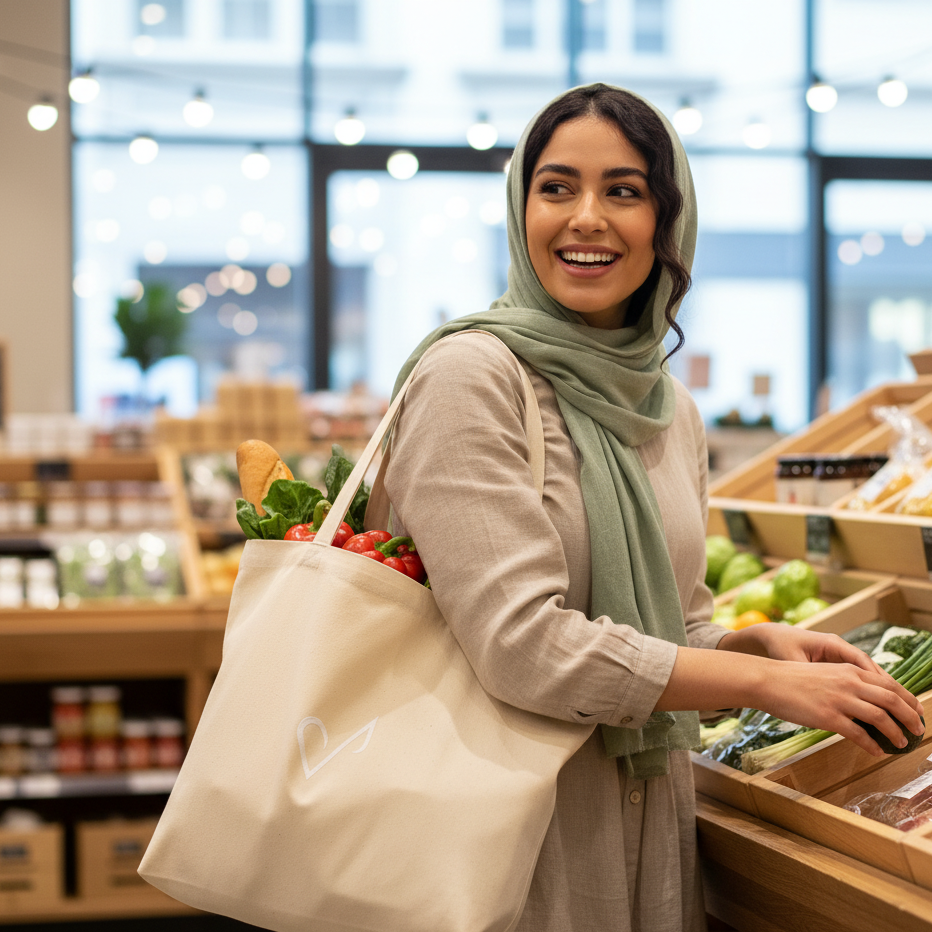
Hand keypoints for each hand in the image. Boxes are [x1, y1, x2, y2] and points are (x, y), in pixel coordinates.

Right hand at [755, 658, 924, 757]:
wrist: (768, 680)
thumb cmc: (793, 678)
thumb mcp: (826, 673)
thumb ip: (847, 683)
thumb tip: (866, 701)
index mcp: (850, 670)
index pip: (890, 684)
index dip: (908, 699)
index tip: (918, 711)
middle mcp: (849, 682)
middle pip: (892, 700)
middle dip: (910, 717)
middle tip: (918, 730)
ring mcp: (840, 700)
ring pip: (881, 718)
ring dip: (896, 733)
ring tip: (902, 743)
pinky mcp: (828, 717)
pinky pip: (859, 734)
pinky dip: (872, 745)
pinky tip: (877, 752)